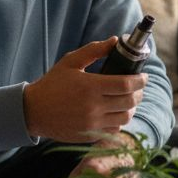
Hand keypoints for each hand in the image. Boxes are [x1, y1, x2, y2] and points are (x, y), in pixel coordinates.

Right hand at [24, 38, 146, 142]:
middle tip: (138, 87)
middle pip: (130, 102)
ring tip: (128, 100)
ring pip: (125, 118)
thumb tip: (115, 41)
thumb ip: (94, 50)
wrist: (33, 111)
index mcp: (90, 86)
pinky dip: (119, 120)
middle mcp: (94, 107)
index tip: (144, 76)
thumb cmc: (52, 84)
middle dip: (139, 93)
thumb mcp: (70, 62)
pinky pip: (114, 129)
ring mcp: (92, 124)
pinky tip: (115, 112)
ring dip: (131, 108)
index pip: (127, 84)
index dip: (140, 80)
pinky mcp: (90, 135)